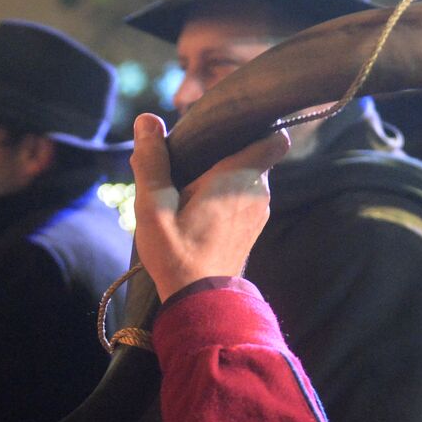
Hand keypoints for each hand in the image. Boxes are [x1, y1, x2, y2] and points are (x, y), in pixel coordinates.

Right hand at [130, 113, 289, 301]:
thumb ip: (152, 161)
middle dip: (228, 152)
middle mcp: (259, 192)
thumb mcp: (153, 207)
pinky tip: (201, 209)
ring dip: (227, 177)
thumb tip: (147, 119)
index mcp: (240, 177)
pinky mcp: (253, 230)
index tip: (230, 128)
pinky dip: (229, 197)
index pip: (275, 139)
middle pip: (254, 156)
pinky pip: (245, 200)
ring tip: (192, 186)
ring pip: (249, 179)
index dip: (259, 128)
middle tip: (191, 160)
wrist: (198, 302)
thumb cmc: (176, 253)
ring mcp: (260, 213)